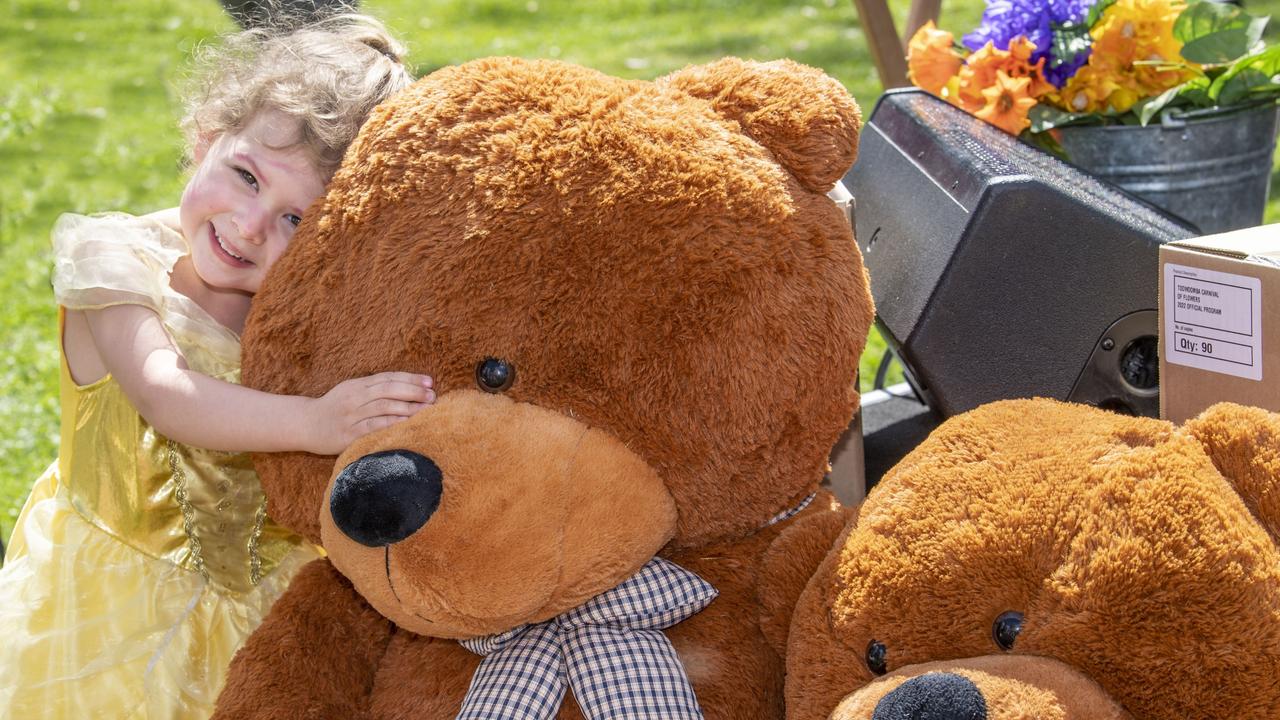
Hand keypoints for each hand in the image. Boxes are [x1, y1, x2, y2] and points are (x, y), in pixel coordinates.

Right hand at [306, 372, 433, 454]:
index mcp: (357, 385)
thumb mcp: (351, 392)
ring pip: (384, 407)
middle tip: (432, 395)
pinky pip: (374, 427)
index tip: (429, 381)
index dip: (410, 378)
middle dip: (413, 391)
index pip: (388, 378)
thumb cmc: (334, 408)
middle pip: (389, 390)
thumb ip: (374, 389)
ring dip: (409, 408)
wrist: (304, 424)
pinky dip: (393, 425)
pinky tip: (408, 425)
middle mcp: (355, 397)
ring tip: (427, 409)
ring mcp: (352, 415)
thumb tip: (407, 387)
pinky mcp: (349, 434)